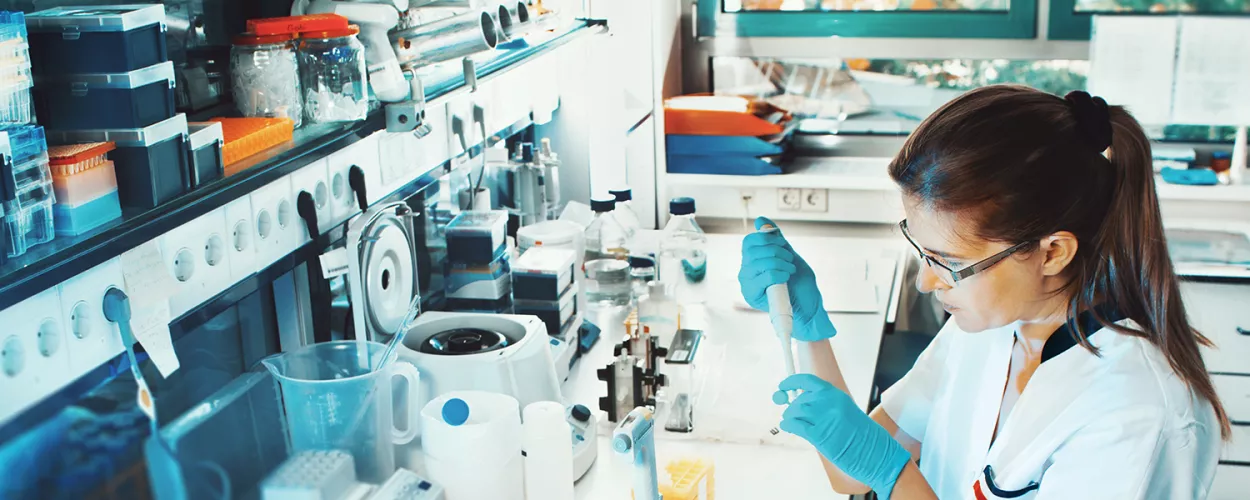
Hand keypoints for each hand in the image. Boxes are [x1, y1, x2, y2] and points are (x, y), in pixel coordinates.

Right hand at [739, 216, 835, 339]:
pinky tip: (786, 279)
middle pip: (752, 249)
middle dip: (776, 250)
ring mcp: (747, 283)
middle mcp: (746, 271)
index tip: (782, 243)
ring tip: (790, 270)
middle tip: (789, 259)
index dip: (766, 238)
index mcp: (753, 261)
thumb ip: (776, 239)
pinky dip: (778, 273)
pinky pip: (764, 276)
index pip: (749, 241)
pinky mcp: (752, 295)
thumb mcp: (790, 256)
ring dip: (780, 262)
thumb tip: (761, 219)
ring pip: (758, 262)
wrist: (809, 309)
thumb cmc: (800, 285)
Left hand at [776, 374, 910, 498]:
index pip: (808, 381)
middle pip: (799, 399)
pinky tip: (788, 427)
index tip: (783, 386)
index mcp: (837, 395)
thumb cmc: (864, 437)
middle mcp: (829, 403)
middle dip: (793, 407)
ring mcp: (823, 418)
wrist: (876, 454)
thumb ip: (828, 406)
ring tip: (790, 422)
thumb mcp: (847, 412)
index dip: (792, 382)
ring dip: (790, 416)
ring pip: (794, 411)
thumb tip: (805, 404)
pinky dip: (788, 425)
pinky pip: (795, 425)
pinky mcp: (819, 435)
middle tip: (792, 414)